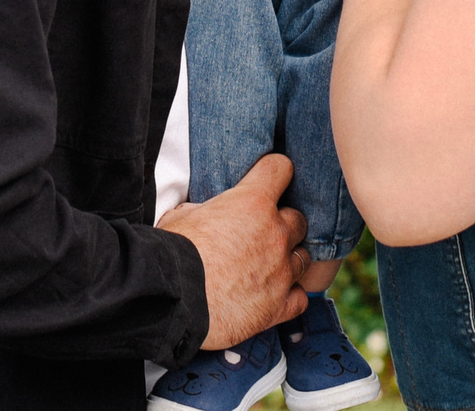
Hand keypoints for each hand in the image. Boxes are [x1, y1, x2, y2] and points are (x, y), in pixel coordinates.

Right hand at [156, 152, 308, 346]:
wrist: (172, 302)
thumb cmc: (171, 255)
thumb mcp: (182, 216)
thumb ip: (205, 210)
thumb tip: (205, 213)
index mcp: (252, 202)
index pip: (280, 169)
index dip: (273, 172)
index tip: (266, 180)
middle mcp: (275, 234)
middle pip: (298, 219)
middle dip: (283, 223)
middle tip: (262, 233)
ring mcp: (281, 272)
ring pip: (303, 258)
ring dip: (288, 260)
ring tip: (267, 267)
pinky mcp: (278, 307)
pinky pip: (300, 297)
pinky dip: (289, 295)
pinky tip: (272, 296)